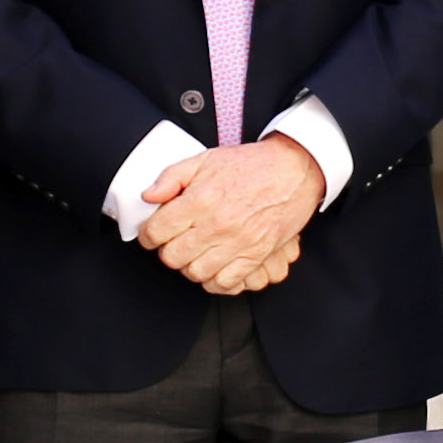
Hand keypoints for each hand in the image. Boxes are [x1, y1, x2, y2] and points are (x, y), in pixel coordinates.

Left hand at [141, 135, 324, 295]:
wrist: (294, 170)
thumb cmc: (252, 165)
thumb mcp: (205, 159)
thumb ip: (172, 177)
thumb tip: (149, 196)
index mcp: (201, 200)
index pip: (157, 231)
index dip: (148, 234)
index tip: (153, 232)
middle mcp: (217, 224)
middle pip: (173, 256)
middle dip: (168, 250)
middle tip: (174, 241)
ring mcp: (238, 242)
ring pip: (196, 273)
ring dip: (190, 266)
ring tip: (193, 254)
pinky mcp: (256, 254)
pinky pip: (226, 282)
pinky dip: (215, 281)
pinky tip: (213, 267)